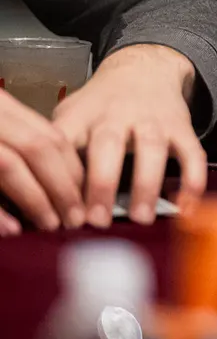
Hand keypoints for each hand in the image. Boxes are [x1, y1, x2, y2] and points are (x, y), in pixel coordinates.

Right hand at [0, 87, 84, 234]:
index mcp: (0, 108)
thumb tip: (60, 185)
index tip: (87, 194)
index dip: (72, 167)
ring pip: (9, 164)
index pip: (50, 135)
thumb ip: (19, 142)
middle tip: (77, 218)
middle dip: (64, 185)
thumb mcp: (1, 129)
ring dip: (35, 198)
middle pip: (37, 148)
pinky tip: (11, 230)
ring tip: (52, 224)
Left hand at [53, 44, 201, 227]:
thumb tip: (46, 195)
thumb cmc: (101, 104)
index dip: (61, 176)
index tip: (60, 211)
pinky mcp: (182, 128)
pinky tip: (187, 207)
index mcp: (84, 115)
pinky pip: (192, 153)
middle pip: (109, 144)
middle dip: (102, 182)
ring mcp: (154, 121)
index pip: (66, 143)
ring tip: (141, 218)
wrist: (145, 69)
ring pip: (152, 148)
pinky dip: (193, 179)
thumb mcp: (71, 115)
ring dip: (146, 183)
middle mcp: (119, 115)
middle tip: (97, 220)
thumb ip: (61, 148)